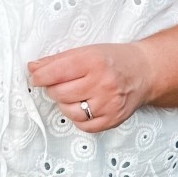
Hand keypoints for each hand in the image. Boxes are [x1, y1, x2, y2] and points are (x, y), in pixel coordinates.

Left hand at [26, 42, 153, 132]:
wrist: (144, 72)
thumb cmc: (113, 60)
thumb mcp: (87, 51)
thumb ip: (58, 60)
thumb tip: (33, 68)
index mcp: (94, 61)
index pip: (55, 72)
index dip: (39, 76)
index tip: (36, 77)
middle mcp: (102, 83)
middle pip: (59, 93)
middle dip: (54, 89)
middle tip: (62, 84)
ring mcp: (108, 104)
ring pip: (68, 111)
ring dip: (65, 104)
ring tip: (75, 95)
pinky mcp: (112, 120)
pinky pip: (83, 125)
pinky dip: (78, 118)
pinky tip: (85, 106)